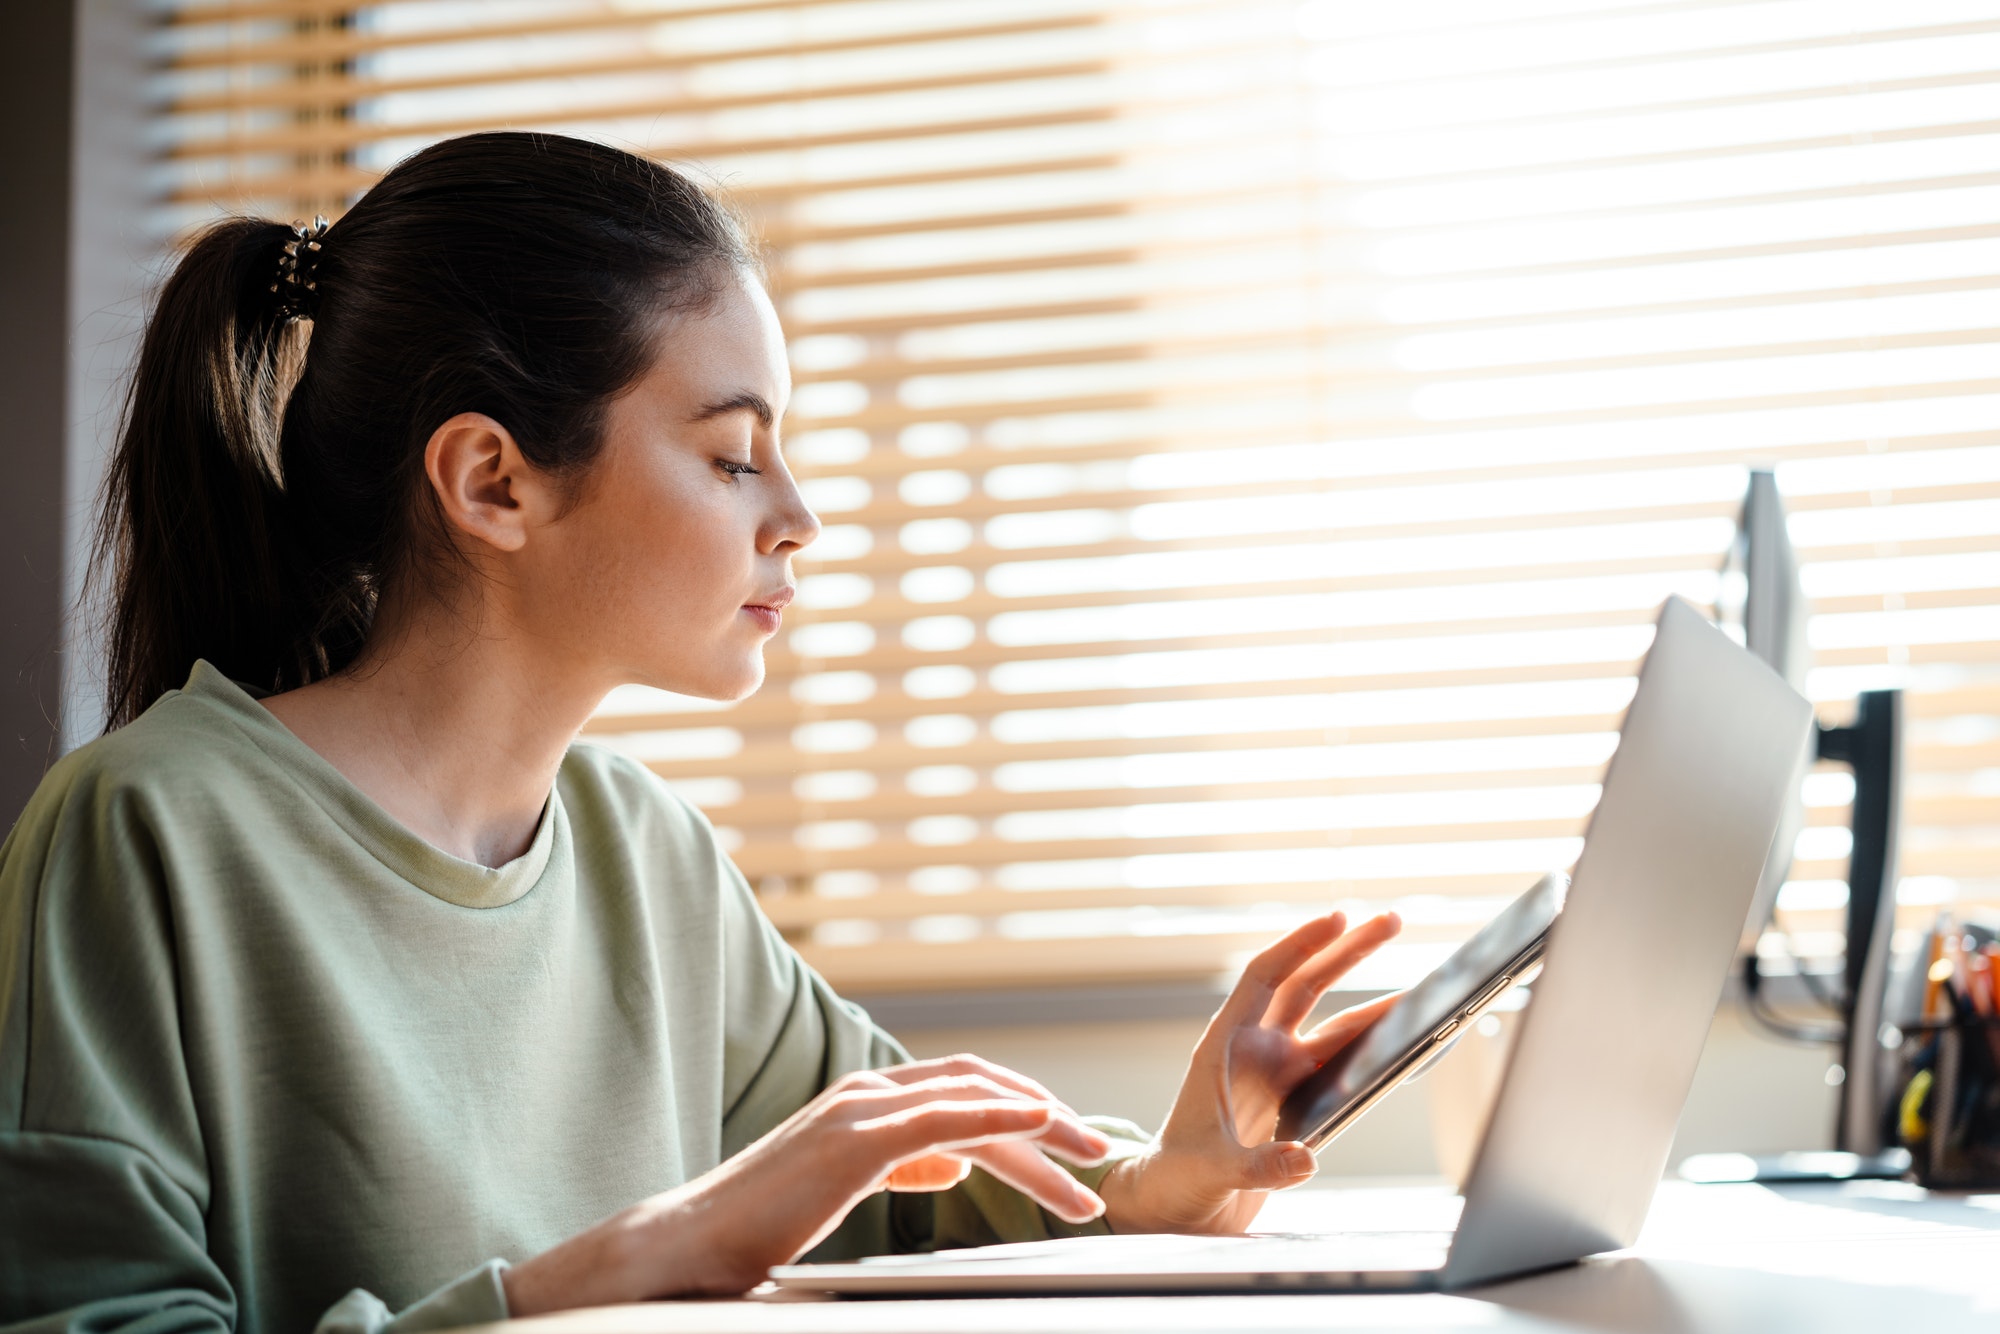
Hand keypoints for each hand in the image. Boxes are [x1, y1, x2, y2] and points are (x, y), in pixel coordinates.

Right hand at [500, 1054, 1110, 1310]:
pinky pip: (947, 1117)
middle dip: (1048, 1119)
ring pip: (975, 1102)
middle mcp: (867, 1094)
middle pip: (981, 1090)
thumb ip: (899, 1165)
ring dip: (1041, 1129)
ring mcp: (860, 1111)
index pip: (964, 1093)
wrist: (686, 1244)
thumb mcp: (842, 1188)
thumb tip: (952, 1165)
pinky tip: (1040, 1126)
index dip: (1024, 1113)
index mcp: (866, 1104)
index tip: (1069, 1150)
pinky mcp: (855, 1141)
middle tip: (1099, 1155)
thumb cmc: (757, 1226)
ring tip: (1088, 1167)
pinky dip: (1001, 1115)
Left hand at [1099, 910, 1402, 1234]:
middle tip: (1390, 922)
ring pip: (1331, 1022)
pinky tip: (1399, 1037)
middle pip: (1305, 985)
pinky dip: (1369, 1049)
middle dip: (1346, 952)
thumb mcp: (1212, 1169)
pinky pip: (1340, 1064)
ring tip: (1417, 985)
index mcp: (1223, 1045)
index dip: (1299, 945)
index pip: (1263, 977)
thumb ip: (1257, 1165)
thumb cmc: (1179, 1177)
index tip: (1336, 919)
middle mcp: (1253, 1049)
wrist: (1179, 1205)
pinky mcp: (1296, 1101)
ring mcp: (1277, 1072)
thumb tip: (1304, 1160)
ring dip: (1370, 1000)